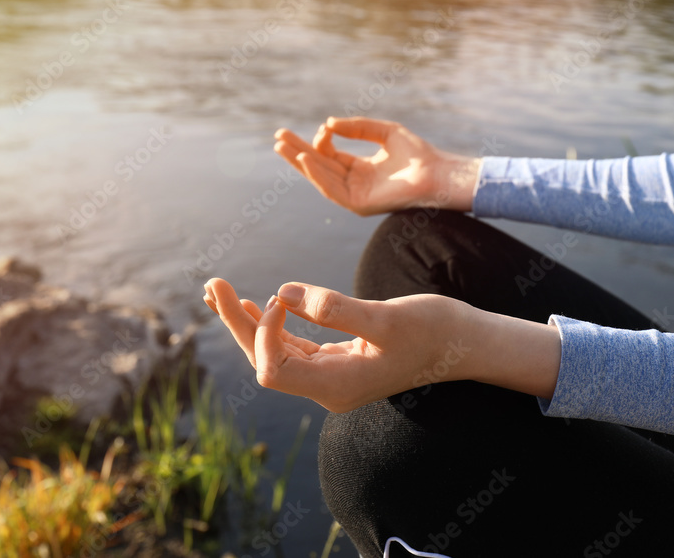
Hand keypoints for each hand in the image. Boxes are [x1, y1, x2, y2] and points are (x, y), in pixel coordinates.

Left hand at [202, 277, 483, 411]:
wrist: (464, 345)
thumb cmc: (433, 331)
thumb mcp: (387, 318)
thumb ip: (335, 308)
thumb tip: (284, 293)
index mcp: (336, 385)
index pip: (272, 368)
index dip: (263, 333)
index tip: (280, 297)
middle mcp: (328, 388)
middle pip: (264, 362)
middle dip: (236, 323)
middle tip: (210, 285)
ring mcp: (332, 377)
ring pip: (275, 354)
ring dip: (247, 322)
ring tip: (218, 292)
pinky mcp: (339, 362)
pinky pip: (293, 348)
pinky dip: (272, 326)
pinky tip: (257, 303)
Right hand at [273, 117, 480, 215]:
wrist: (437, 173)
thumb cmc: (418, 154)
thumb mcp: (384, 131)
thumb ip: (357, 127)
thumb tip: (328, 125)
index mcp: (361, 169)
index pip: (330, 156)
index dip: (321, 141)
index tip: (323, 128)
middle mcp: (355, 184)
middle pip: (319, 167)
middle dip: (297, 152)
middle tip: (277, 137)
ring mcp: (356, 196)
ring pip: (321, 178)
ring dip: (301, 162)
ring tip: (283, 146)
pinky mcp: (359, 205)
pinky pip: (332, 189)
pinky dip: (318, 174)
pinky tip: (306, 159)